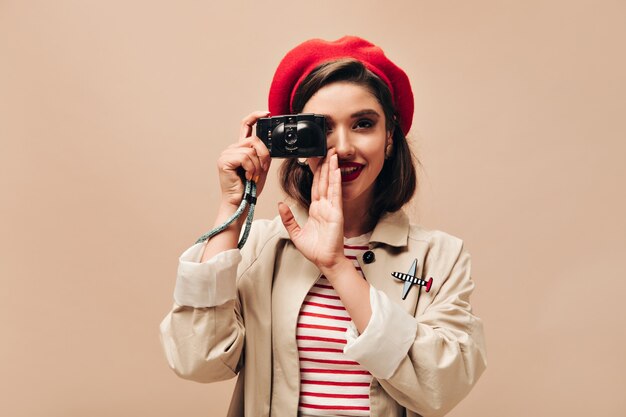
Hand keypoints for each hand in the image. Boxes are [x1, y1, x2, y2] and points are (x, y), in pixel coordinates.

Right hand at [217, 111, 271, 207]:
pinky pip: (245, 157)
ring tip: (252, 176)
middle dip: (264, 155)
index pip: (246, 125)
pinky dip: (251, 169)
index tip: (267, 113)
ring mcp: (226, 154)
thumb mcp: (262, 167)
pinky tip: (247, 177)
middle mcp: (232, 149)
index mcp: (240, 149)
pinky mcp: (224, 161)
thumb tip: (270, 143)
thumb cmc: (250, 188)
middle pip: (254, 139)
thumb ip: (264, 154)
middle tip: (262, 169)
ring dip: (257, 166)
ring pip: (251, 150)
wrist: (241, 203)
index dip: (256, 116)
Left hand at [278, 150, 346, 271]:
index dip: (315, 173)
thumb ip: (288, 218)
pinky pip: (335, 194)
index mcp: (316, 210)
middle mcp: (324, 207)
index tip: (315, 161)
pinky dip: (336, 181)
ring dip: (331, 168)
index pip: (315, 187)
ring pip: (330, 184)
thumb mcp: (295, 233)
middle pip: (324, 181)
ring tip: (332, 154)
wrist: (325, 261)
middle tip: (326, 151)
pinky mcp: (336, 212)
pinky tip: (336, 170)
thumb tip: (280, 204)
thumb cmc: (315, 250)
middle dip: (324, 166)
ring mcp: (331, 208)